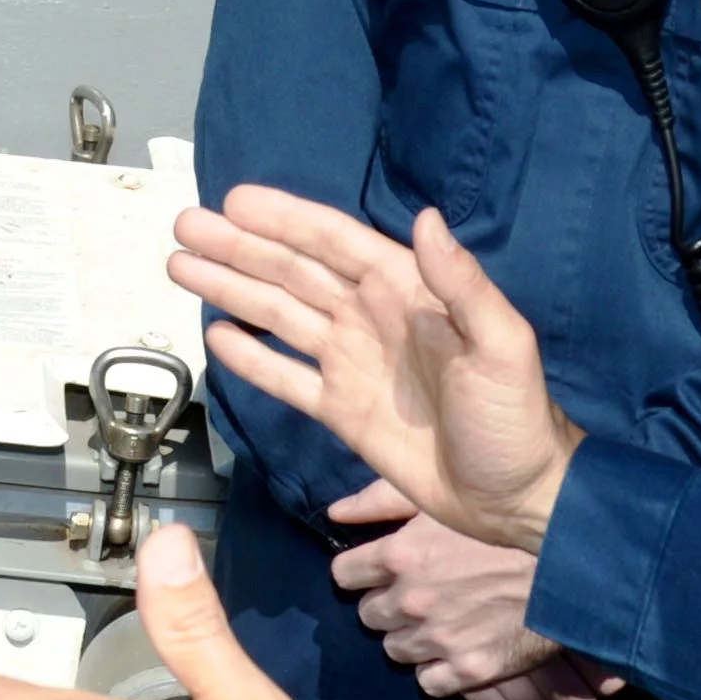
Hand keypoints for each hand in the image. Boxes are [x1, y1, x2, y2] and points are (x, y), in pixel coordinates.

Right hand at [176, 189, 580, 552]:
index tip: (235, 202)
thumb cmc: (517, 419)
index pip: (335, 243)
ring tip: (184, 268)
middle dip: (239, 248)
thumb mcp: (502, 344)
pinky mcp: (341, 411)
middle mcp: (371, 318)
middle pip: (292, 272)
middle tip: (187, 227)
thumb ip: (462, 284)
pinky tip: (219, 336)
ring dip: (232, 290)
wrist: (516, 497)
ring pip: (279, 316)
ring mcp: (352, 364)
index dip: (285, 220)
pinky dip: (252, 358)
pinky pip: (287, 377)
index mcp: (408, 291)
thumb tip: (428, 220)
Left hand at [323, 483, 624, 699]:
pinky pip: (429, 682)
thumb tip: (336, 512)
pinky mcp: (470, 670)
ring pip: (396, 651)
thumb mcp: (445, 498)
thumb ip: (383, 500)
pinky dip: (440, 670)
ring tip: (443, 619)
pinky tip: (459, 649)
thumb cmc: (511, 522)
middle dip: (388, 605)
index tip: (381, 570)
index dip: (362, 572)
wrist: (577, 564)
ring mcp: (439, 639)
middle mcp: (411, 600)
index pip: (344, 575)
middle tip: (419, 594)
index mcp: (400, 554)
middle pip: (368, 616)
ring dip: (412, 637)